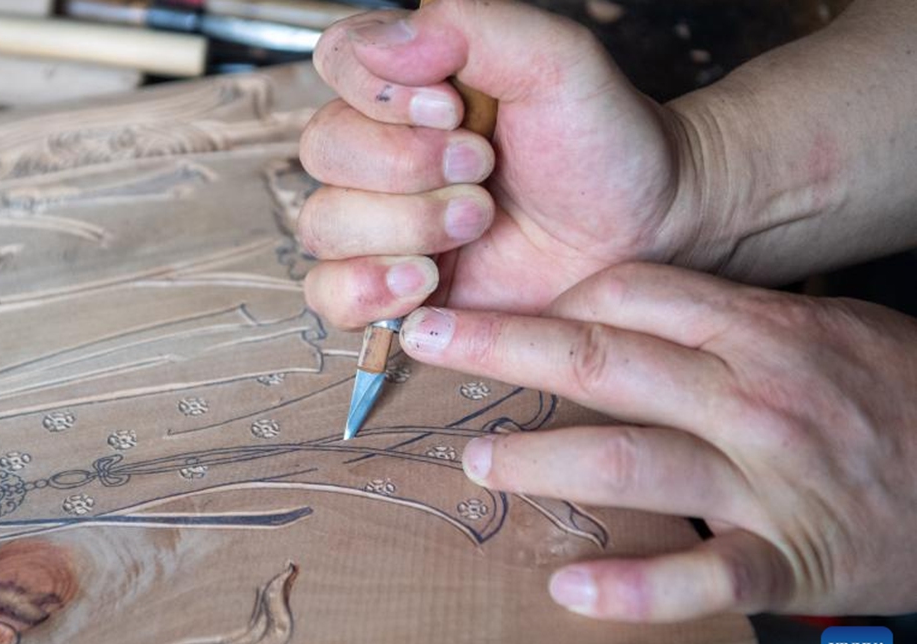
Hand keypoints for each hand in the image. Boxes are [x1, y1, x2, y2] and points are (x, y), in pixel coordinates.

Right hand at [300, 0, 706, 327]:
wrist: (643, 229)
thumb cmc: (602, 143)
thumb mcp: (556, 60)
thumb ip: (474, 25)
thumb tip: (384, 41)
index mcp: (412, 86)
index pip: (338, 64)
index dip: (381, 94)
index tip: (452, 110)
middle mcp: (385, 151)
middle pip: (325, 150)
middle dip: (407, 167)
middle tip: (483, 173)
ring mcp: (383, 223)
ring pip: (323, 223)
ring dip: (404, 227)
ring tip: (477, 224)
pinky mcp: (391, 289)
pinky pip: (328, 293)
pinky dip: (366, 288)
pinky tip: (425, 280)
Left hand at [400, 262, 916, 621]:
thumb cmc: (894, 394)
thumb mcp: (817, 326)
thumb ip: (720, 316)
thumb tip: (616, 304)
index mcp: (757, 330)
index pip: (627, 296)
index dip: (549, 301)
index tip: (491, 308)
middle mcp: (753, 396)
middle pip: (602, 361)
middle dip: (503, 348)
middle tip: (429, 339)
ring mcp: (770, 479)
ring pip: (630, 461)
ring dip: (539, 461)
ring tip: (476, 461)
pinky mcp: (793, 558)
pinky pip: (707, 576)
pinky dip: (637, 589)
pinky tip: (571, 592)